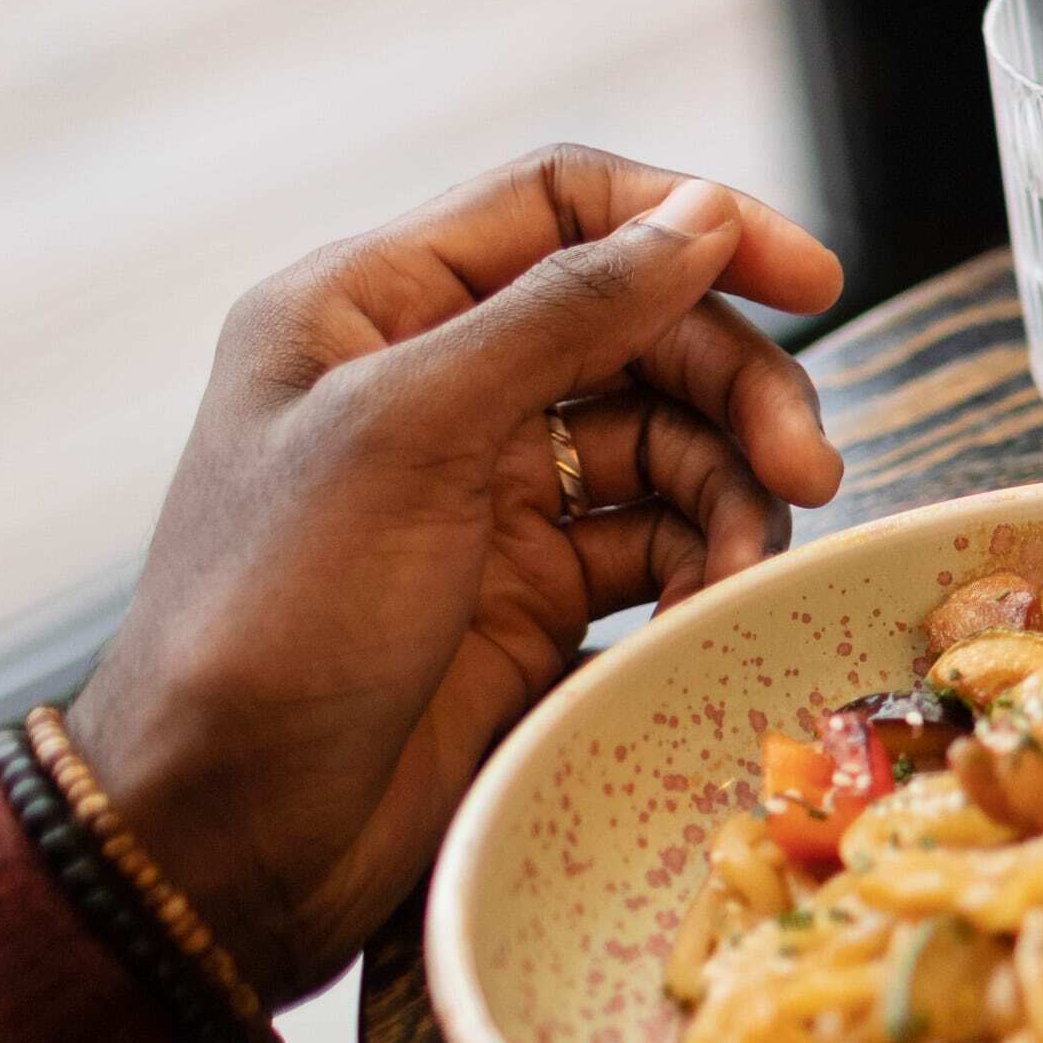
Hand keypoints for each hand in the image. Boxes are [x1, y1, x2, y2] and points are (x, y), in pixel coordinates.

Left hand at [70, 149, 845, 997]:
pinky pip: (658, 542)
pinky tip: (709, 611)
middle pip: (645, 327)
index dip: (695, 222)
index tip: (812, 278)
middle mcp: (437, 380)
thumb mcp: (409, 432)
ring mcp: (490, 490)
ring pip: (670, 439)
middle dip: (738, 387)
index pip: (564, 205)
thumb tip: (704, 213)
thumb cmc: (274, 619)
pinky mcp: (534, 592)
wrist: (229, 837)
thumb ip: (563, 311)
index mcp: (373, 305)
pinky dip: (701, 566)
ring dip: (733, 490)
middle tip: (806, 469)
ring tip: (748, 564)